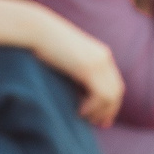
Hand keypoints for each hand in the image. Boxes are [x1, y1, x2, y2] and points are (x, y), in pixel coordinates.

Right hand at [31, 12, 124, 127]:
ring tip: (85, 118)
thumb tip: (78, 91)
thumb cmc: (44, 43)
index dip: (111, 101)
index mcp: (101, 54)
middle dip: (110, 110)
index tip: (103, 117)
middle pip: (117, 91)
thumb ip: (77, 69)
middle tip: (100, 125)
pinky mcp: (88, 69)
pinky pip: (100, 96)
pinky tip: (80, 111)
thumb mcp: (67, 56)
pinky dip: (92, 108)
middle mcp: (103, 58)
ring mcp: (97, 63)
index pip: (115, 83)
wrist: (36, 29)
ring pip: (111, 96)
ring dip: (100, 111)